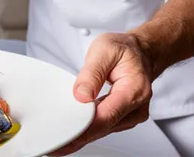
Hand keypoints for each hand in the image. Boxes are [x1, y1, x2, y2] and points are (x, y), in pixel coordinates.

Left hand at [49, 33, 155, 155]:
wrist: (141, 53)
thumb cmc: (125, 50)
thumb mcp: (105, 50)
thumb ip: (91, 73)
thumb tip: (81, 96)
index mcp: (135, 90)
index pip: (107, 115)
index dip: (84, 128)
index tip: (65, 134)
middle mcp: (136, 108)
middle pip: (103, 128)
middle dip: (77, 136)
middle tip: (53, 143)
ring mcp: (131, 116)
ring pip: (102, 131)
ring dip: (80, 135)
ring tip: (57, 138)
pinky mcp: (123, 119)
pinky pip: (103, 127)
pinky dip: (86, 130)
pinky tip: (71, 131)